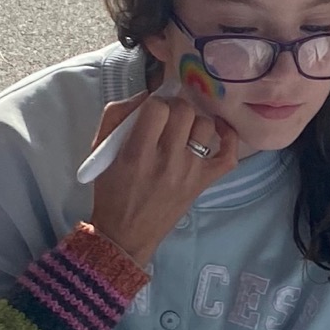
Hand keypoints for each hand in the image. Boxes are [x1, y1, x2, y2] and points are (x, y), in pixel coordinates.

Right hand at [85, 94, 240, 266]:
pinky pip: (229, 155)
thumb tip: (145, 95)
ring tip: (183, 128)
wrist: (126, 234)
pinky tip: (218, 131)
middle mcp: (167, 161)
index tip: (150, 113)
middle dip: (174, 107)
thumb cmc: (111, 191)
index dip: (154, 103)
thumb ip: (116, 116)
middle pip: (184, 112)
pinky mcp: (204, 182)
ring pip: (205, 126)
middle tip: (167, 118)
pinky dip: (228, 138)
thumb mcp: (100, 150)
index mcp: (137, 153)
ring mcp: (190, 172)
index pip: (157, 108)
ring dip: (194, 121)